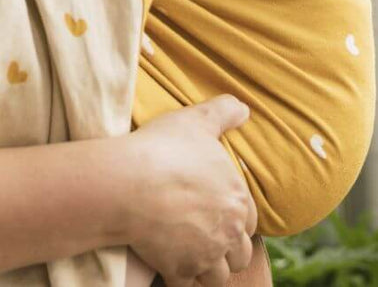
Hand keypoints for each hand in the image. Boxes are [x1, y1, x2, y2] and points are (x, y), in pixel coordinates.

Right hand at [121, 96, 257, 286]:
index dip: (235, 219)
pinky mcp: (179, 270)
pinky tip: (169, 268)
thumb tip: (246, 109)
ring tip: (192, 259)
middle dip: (226, 250)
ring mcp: (205, 254)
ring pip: (218, 277)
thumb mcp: (196, 121)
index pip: (249, 220)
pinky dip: (181, 280)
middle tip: (207, 240)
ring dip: (208, 270)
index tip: (218, 216)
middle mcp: (228, 231)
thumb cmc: (162, 150)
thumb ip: (225, 112)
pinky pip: (187, 286)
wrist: (128, 184)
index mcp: (237, 198)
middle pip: (239, 254)